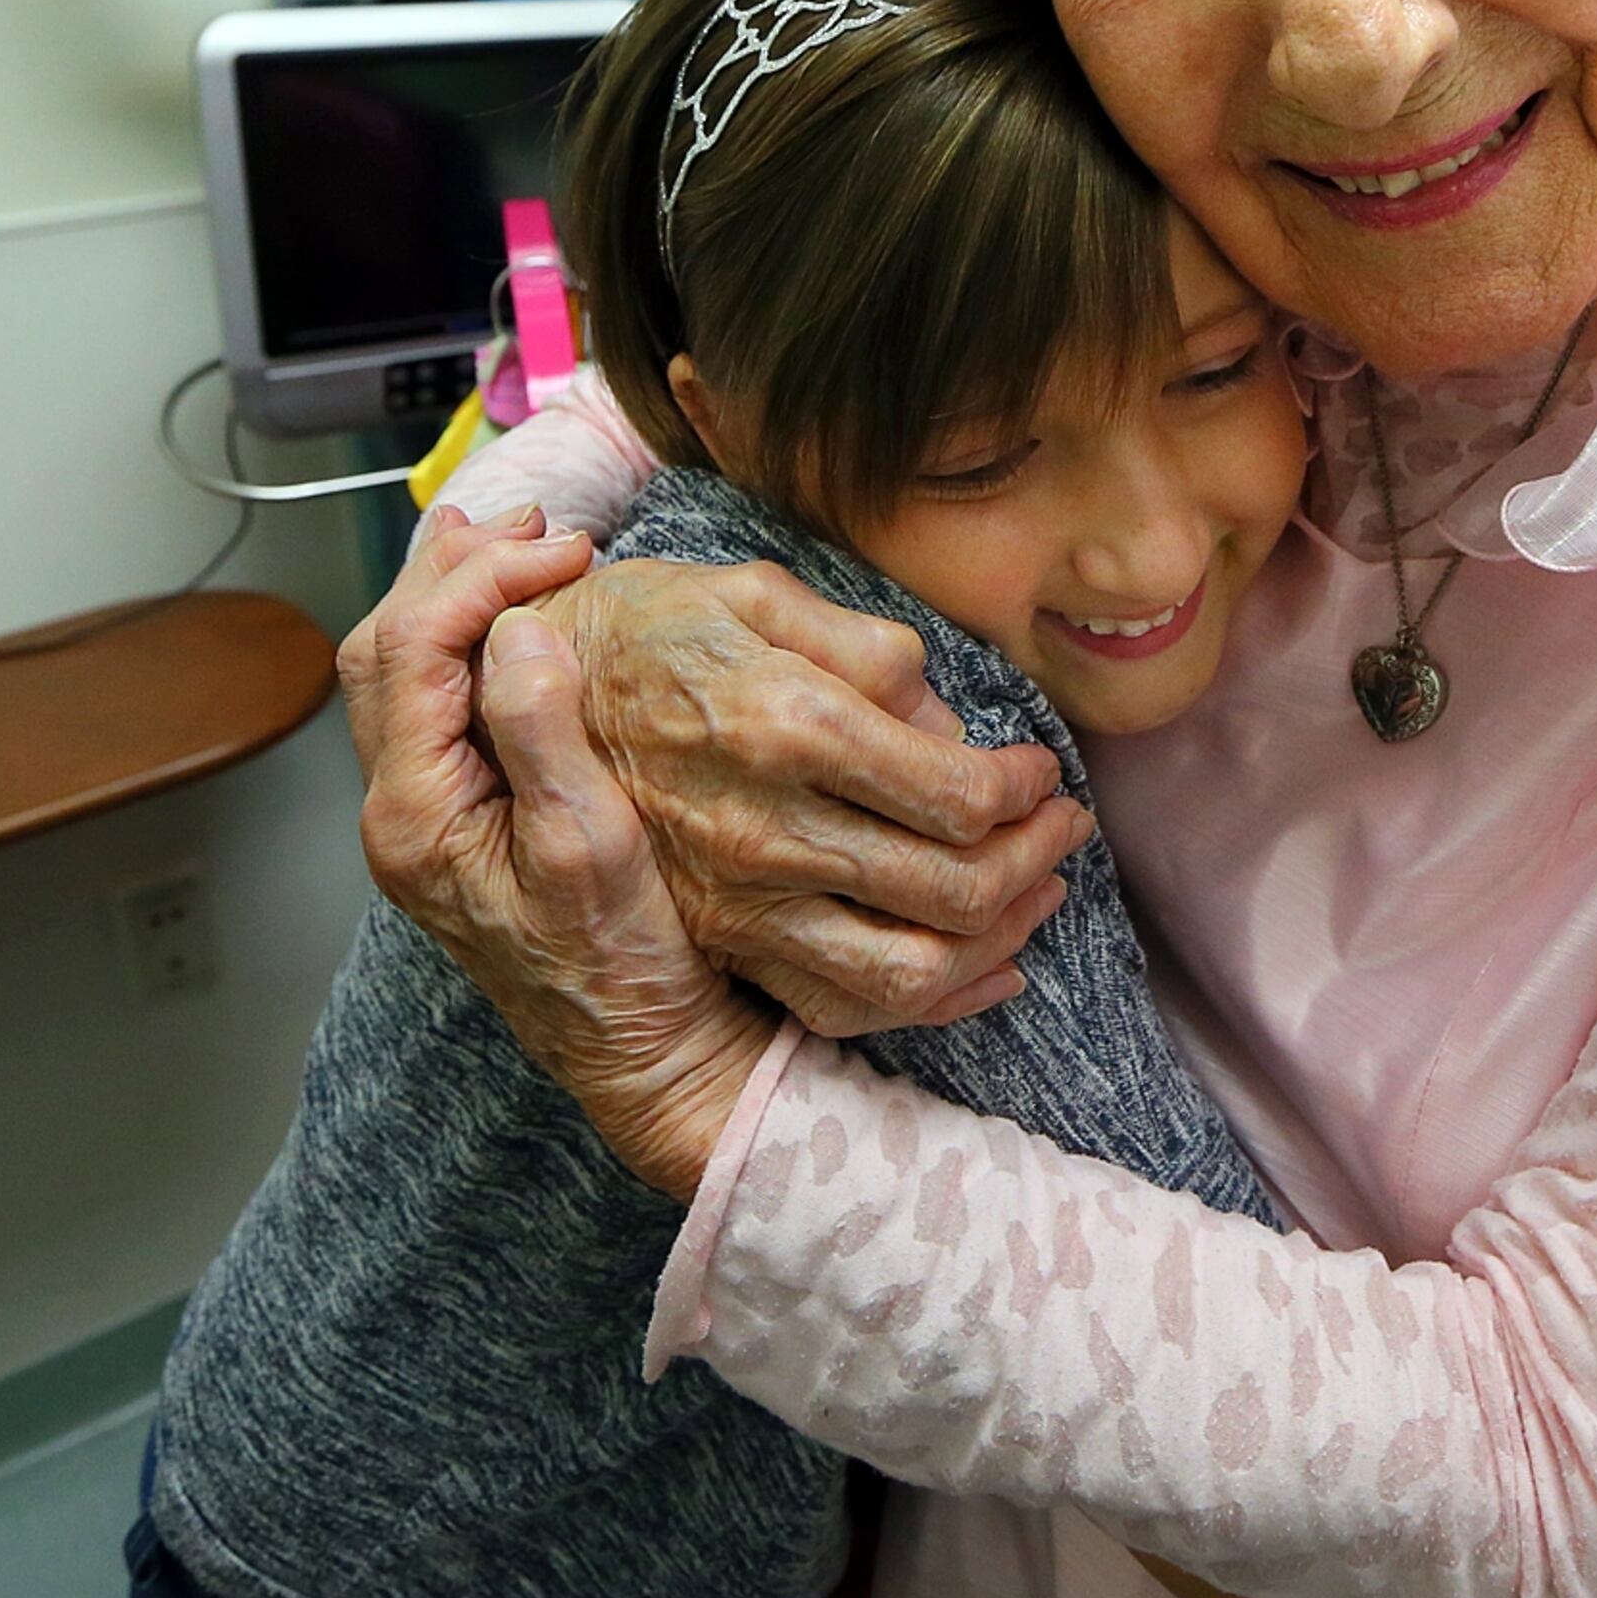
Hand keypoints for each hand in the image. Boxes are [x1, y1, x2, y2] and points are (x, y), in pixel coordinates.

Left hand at [345, 505, 778, 1196]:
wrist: (650, 1058)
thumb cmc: (628, 970)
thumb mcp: (592, 845)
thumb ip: (540, 729)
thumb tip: (516, 629)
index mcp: (414, 815)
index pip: (414, 647)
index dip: (483, 577)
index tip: (568, 549)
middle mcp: (399, 814)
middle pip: (384, 648)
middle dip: (451, 568)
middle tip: (533, 521)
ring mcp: (425, 820)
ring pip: (402, 672)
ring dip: (452, 598)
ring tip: (517, 544)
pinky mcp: (462, 823)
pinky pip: (437, 706)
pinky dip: (470, 645)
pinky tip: (520, 622)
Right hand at [529, 557, 1090, 1035]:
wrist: (533, 694)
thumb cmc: (652, 626)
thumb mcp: (754, 593)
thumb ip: (865, 648)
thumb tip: (946, 722)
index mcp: (788, 726)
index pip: (958, 796)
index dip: (1026, 792)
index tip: (1041, 774)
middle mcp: (768, 828)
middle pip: (953, 888)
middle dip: (1037, 862)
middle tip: (1063, 829)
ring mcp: (741, 900)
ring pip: (911, 967)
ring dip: (1002, 937)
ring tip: (1038, 893)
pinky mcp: (722, 940)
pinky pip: (845, 1004)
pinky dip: (933, 1002)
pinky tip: (984, 970)